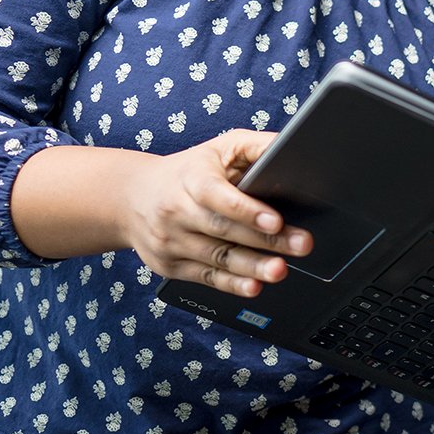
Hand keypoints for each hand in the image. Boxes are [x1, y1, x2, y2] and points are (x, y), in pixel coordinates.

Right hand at [119, 129, 309, 296]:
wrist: (132, 197)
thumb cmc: (190, 170)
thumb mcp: (220, 147)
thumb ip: (256, 146)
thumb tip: (293, 148)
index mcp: (190, 179)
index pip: (218, 196)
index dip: (247, 210)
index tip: (276, 221)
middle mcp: (176, 211)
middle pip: (224, 230)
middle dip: (266, 240)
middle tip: (301, 245)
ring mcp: (171, 241)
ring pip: (217, 258)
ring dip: (253, 267)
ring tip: (280, 270)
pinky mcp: (169, 266)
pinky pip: (205, 278)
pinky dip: (232, 285)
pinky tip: (254, 287)